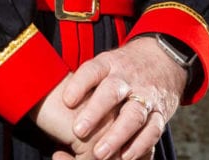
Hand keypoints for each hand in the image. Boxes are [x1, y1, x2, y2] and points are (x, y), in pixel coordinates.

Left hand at [49, 36, 185, 159]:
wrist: (163, 58)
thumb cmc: (122, 69)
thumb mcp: (104, 64)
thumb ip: (84, 81)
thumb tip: (44, 90)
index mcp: (109, 64)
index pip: (92, 70)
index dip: (80, 84)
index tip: (66, 100)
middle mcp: (127, 78)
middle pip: (112, 91)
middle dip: (95, 111)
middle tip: (77, 131)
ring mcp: (145, 95)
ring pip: (133, 114)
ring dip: (117, 134)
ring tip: (99, 153)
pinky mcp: (160, 113)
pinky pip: (153, 130)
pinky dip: (140, 145)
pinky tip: (125, 157)